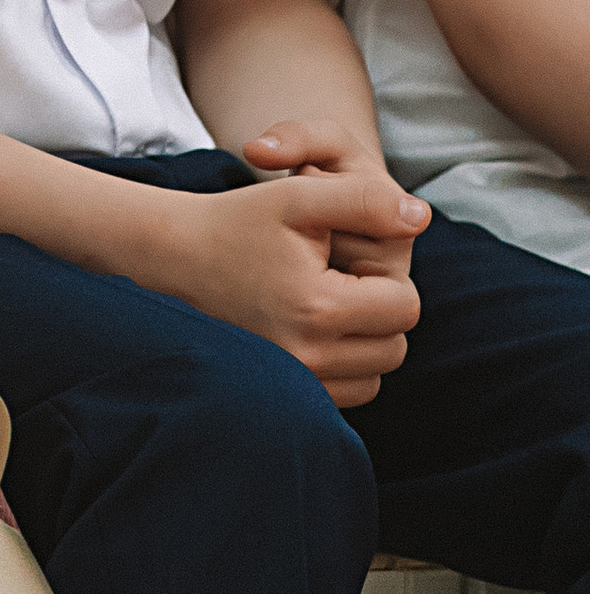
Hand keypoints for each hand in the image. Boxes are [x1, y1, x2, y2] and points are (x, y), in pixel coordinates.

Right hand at [144, 148, 429, 408]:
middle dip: (380, 311)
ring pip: (375, 375)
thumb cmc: (236, 223)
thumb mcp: (299, 195)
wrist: (172, 260)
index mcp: (317, 308)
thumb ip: (366, 199)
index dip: (386, 274)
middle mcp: (305, 357)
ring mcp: (291, 382)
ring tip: (326, 305)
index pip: (405, 306)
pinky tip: (314, 331)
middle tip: (338, 280)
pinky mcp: (280, 398)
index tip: (346, 257)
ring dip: (365, 341)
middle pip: (395, 346)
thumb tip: (421, 217)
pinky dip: (343, 366)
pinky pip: (345, 394)